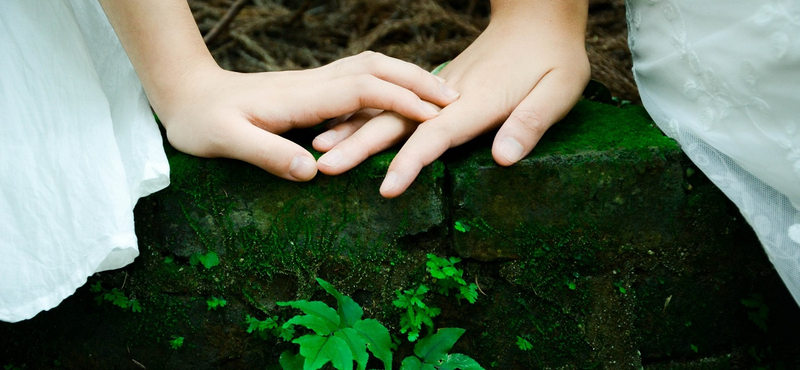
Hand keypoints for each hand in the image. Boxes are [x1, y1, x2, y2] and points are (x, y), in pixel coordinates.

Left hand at [97, 0, 458, 181]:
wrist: (187, 94)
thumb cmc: (202, 122)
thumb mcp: (224, 142)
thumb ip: (266, 154)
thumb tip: (311, 172)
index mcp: (300, 97)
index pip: (361, 90)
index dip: (399, 100)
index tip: (434, 116)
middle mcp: (313, 84)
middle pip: (375, 69)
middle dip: (416, 81)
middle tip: (454, 99)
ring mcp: (313, 83)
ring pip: (371, 68)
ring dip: (406, 77)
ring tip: (439, 97)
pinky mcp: (312, 89)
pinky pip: (360, 79)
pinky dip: (389, 83)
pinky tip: (400, 98)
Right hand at [313, 0, 589, 196]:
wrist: (538, 18)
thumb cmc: (555, 58)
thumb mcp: (559, 90)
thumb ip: (530, 123)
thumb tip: (502, 159)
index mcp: (477, 100)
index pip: (435, 135)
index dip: (410, 163)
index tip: (386, 190)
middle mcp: (450, 95)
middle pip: (396, 120)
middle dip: (359, 145)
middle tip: (325, 167)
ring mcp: (440, 89)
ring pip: (388, 110)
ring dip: (352, 129)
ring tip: (319, 148)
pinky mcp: (439, 88)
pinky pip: (396, 104)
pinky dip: (366, 116)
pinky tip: (345, 126)